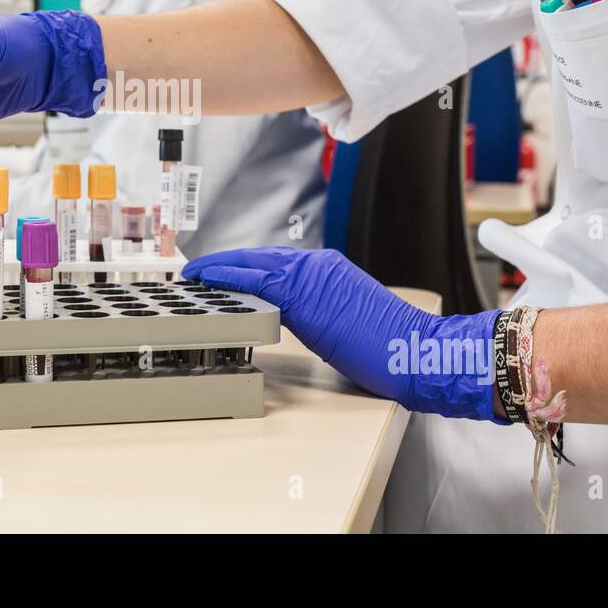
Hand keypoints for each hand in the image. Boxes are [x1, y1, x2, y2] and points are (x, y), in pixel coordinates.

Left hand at [182, 247, 504, 421]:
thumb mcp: (346, 318)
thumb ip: (317, 310)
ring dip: (219, 267)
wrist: (414, 351)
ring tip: (193, 274)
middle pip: (258, 256)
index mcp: (328, 269)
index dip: (245, 264)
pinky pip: (256, 281)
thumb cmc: (388, 347)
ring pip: (253, 263)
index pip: (275, 260)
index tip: (222, 271)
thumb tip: (294, 318)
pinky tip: (208, 282)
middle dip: (225, 262)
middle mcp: (317, 265)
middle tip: (197, 270)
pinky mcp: (304, 296)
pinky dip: (228, 277)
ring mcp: (310, 276)